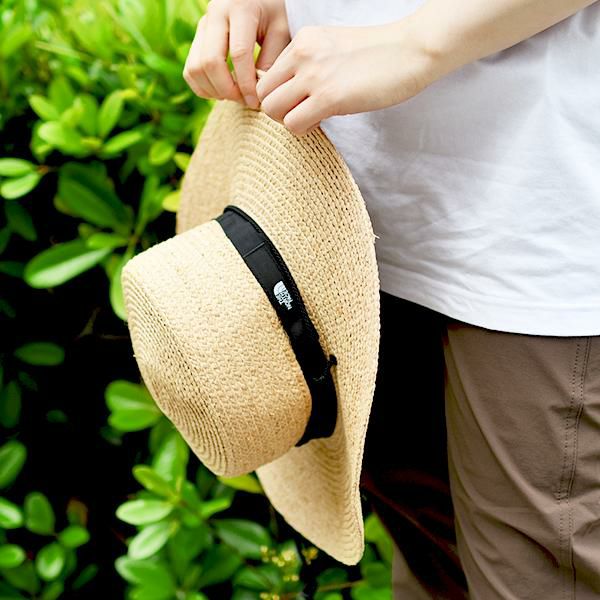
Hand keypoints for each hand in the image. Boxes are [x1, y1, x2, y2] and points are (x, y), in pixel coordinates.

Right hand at [183, 0, 289, 108]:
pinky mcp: (197, 37)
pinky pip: (190, 70)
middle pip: (211, 62)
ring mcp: (202, 25)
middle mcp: (215, 13)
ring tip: (235, 97)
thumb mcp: (281, 32)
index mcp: (240, 8)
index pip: (238, 53)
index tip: (255, 101)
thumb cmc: (274, 15)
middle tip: (245, 101)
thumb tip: (256, 92)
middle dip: (227, 89)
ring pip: (195, 67)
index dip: (246, 83)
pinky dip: (203, 88)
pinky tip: (222, 92)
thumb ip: (271, 60)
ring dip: (214, 91)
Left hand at [255, 19, 438, 135]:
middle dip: (278, 110)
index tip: (300, 100)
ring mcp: (313, 75)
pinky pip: (293, 124)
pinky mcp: (329, 97)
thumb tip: (293, 94)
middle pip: (263, 93)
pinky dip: (304, 129)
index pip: (268, 75)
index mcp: (303, 40)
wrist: (410, 51)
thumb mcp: (334, 48)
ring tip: (313, 117)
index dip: (279, 94)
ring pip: (272, 110)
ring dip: (289, 121)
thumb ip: (310, 64)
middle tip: (302, 113)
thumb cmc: (379, 54)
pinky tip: (324, 119)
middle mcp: (302, 54)